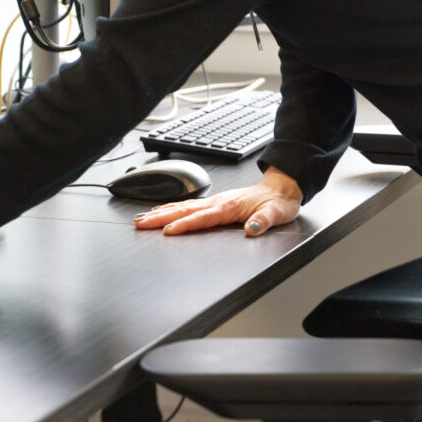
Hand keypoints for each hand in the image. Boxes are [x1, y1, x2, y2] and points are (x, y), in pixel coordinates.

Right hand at [134, 166, 302, 235]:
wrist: (281, 189)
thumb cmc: (277, 203)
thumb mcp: (276, 214)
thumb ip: (263, 222)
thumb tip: (252, 229)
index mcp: (229, 206)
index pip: (201, 217)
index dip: (184, 224)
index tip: (167, 231)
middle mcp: (217, 202)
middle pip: (183, 210)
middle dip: (160, 217)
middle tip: (140, 224)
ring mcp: (214, 201)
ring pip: (181, 207)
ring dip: (160, 213)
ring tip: (142, 219)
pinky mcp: (213, 203)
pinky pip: (186, 206)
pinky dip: (170, 209)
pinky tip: (160, 212)